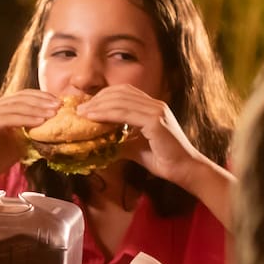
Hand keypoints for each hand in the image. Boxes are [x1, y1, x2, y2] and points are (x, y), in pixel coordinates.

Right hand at [0, 89, 61, 186]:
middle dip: (42, 101)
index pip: (21, 97)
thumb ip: (28, 135)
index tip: (59, 103)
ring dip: (37, 109)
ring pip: (15, 107)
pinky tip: (39, 122)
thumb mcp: (15, 146)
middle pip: (19, 98)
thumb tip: (51, 132)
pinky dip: (24, 119)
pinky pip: (7, 119)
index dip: (41, 97)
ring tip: (53, 113)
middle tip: (60, 105)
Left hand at [78, 85, 209, 188]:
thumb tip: (101, 143)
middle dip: (97, 99)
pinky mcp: (155, 121)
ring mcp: (156, 111)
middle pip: (120, 92)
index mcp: (152, 107)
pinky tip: (94, 118)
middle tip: (79, 109)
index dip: (103, 96)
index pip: (124, 93)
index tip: (87, 106)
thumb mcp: (136, 148)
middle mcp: (155, 105)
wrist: (184, 171)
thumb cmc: (164, 160)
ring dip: (98, 105)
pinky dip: (107, 114)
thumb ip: (121, 142)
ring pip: (121, 101)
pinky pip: (126, 113)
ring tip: (82, 113)